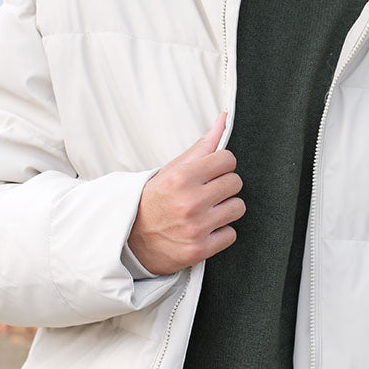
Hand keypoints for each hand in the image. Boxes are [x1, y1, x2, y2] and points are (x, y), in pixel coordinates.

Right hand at [128, 113, 244, 275]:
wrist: (130, 238)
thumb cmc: (155, 199)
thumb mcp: (173, 169)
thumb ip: (203, 145)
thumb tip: (225, 118)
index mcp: (182, 178)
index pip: (227, 160)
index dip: (221, 165)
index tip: (211, 173)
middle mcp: (189, 202)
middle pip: (235, 183)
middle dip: (224, 186)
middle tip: (207, 192)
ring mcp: (195, 228)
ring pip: (237, 208)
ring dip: (225, 209)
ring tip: (207, 211)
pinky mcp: (199, 250)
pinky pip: (231, 234)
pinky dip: (220, 233)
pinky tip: (205, 229)